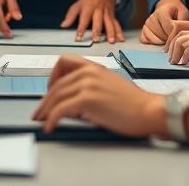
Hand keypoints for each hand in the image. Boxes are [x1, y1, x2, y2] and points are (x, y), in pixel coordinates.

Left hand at [32, 56, 165, 136]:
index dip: (53, 76)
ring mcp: (87, 84)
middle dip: (45, 99)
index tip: (50, 89)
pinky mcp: (87, 100)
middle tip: (39, 111)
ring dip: (45, 110)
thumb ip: (90, 87)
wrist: (149, 110)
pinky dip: (51, 119)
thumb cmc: (134, 103)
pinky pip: (60, 109)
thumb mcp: (109, 86)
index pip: (64, 62)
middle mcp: (89, 72)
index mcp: (94, 66)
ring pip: (55, 96)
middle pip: (57, 83)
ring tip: (41, 120)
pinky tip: (50, 126)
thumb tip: (72, 102)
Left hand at [60, 0, 123, 42]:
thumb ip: (70, 16)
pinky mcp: (112, 16)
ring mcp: (106, 13)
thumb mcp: (77, 5)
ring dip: (111, 32)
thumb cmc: (88, 1)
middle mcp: (98, 11)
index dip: (81, 29)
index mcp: (88, 8)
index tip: (78, 38)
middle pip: (98, 21)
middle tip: (96, 39)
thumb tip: (63, 25)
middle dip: (97, 30)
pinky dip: (119, 31)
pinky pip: (116, 24)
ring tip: (111, 41)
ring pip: (109, 23)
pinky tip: (121, 39)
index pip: (84, 19)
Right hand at [140, 0, 188, 43]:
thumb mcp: (183, 12)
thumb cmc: (176, 11)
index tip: (179, 34)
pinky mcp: (143, 30)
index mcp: (161, 12)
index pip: (168, 28)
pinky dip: (152, 42)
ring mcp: (146, 24)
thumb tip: (179, 32)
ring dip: (163, 41)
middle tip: (174, 37)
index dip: (175, 33)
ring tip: (168, 38)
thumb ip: (183, 21)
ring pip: (154, 39)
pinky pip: (145, 40)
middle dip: (169, 38)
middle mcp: (152, 17)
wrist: (166, 8)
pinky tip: (160, 40)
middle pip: (161, 35)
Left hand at [165, 21, 188, 66]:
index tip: (167, 51)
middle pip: (176, 33)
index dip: (169, 39)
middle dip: (170, 48)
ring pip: (181, 40)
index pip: (176, 27)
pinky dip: (185, 55)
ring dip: (175, 53)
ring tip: (176, 63)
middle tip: (171, 60)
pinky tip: (185, 62)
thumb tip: (182, 53)